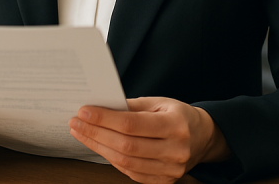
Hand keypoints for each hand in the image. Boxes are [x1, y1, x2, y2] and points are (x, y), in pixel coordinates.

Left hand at [68, 96, 229, 183]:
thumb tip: (99, 107)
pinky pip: (131, 173)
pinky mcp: (164, 181)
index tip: (84, 111)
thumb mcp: (159, 102)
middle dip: (96, 133)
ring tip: (81, 133)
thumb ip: (131, 106)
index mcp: (175, 125)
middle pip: (126, 145)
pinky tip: (99, 146)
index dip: (105, 119)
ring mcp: (171, 169)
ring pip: (126, 162)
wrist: (202, 137)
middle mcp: (175, 150)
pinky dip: (111, 159)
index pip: (132, 124)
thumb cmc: (177, 115)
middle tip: (76, 122)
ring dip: (98, 147)